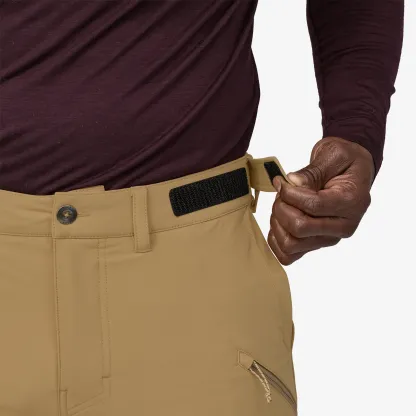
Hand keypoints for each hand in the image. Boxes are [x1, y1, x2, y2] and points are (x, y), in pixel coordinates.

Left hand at [268, 137, 374, 264]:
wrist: (350, 171)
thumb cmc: (343, 162)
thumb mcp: (332, 155)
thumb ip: (312, 171)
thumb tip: (292, 182)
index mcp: (352, 203)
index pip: (313, 206)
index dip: (289, 194)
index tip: (281, 182)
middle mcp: (343, 226)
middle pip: (300, 228)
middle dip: (281, 208)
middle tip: (281, 194)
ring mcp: (329, 239)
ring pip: (291, 244)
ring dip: (277, 223)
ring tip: (281, 206)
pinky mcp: (315, 244)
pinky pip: (288, 255)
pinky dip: (276, 240)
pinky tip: (278, 221)